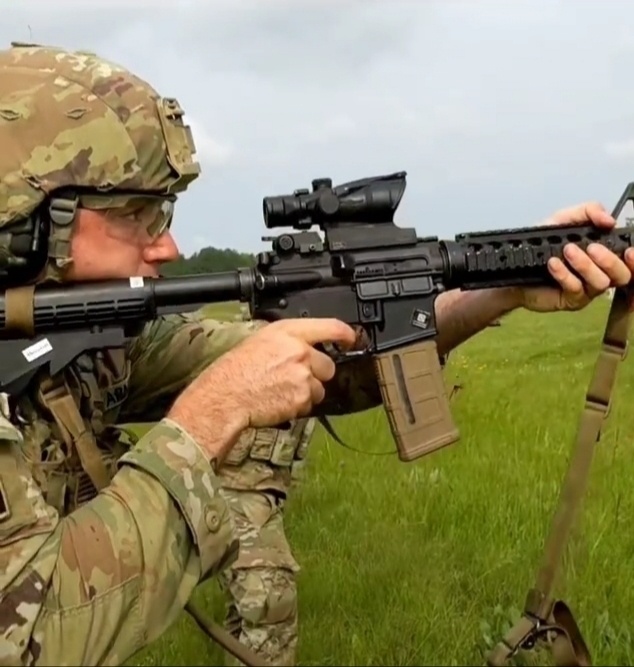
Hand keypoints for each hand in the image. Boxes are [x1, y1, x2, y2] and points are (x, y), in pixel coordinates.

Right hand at [167, 318, 355, 458]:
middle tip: (295, 378)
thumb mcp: (259, 340)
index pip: (330, 327)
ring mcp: (303, 375)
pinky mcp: (302, 398)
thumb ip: (286, 340)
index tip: (352, 338)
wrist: (225, 396)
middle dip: (317, 374)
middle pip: (328, 364)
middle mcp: (299, 351)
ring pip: (320, 387)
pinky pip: (310, 404)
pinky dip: (298, 405)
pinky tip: (278, 401)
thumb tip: (302, 343)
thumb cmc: (235, 370)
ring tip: (282, 391)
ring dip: (307, 392)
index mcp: (288, 332)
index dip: (346, 333)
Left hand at [519, 201, 633, 312]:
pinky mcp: (570, 300)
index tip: (629, 250)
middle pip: (622, 275)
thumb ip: (587, 212)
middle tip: (590, 247)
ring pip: (600, 283)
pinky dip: (565, 274)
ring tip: (566, 251)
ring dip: (585, 265)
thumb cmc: (542, 244)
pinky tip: (553, 264)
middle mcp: (600, 273)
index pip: (629, 261)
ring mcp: (586, 289)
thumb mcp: (563, 219)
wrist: (515, 264)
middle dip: (609, 260)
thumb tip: (609, 220)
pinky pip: (576, 289)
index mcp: (604, 255)